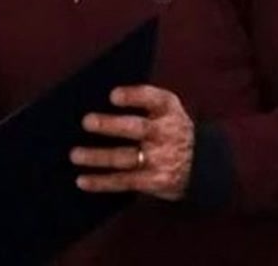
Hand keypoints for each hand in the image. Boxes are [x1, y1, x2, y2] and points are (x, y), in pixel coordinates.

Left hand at [70, 85, 193, 200]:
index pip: (153, 98)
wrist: (203, 164)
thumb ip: (139, 101)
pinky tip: (82, 180)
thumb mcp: (166, 109)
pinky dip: (102, 182)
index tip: (112, 96)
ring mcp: (161, 158)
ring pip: (125, 157)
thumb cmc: (169, 128)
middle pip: (137, 128)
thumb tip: (93, 98)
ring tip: (75, 154)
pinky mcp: (155, 181)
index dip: (133, 96)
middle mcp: (166, 132)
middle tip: (87, 121)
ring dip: (98, 156)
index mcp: (168, 109)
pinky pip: (125, 181)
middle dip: (111, 125)